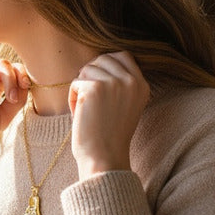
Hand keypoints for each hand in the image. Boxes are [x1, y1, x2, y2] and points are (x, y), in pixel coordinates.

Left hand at [68, 52, 149, 178]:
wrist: (104, 157)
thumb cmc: (108, 136)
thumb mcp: (125, 105)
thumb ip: (120, 83)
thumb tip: (98, 61)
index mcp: (142, 85)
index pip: (122, 56)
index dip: (105, 66)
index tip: (98, 87)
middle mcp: (132, 81)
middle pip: (102, 59)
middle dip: (90, 76)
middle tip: (89, 100)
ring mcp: (115, 82)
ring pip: (87, 69)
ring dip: (80, 88)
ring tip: (86, 110)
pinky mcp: (96, 87)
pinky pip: (76, 82)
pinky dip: (73, 98)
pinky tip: (80, 114)